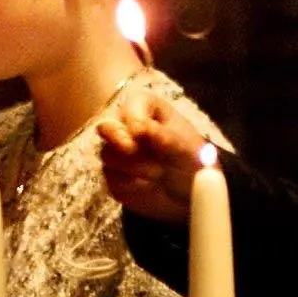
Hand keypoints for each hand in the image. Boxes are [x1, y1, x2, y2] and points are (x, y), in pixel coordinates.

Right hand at [96, 91, 206, 223]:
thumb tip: (145, 130)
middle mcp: (125, 126)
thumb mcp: (187, 147)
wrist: (190, 190)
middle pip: (106, 126)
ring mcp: (115, 151)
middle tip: (130, 150)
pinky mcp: (113, 175)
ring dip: (133, 166)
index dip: (133, 119)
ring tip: (159, 174)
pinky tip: (148, 186)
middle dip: (117, 139)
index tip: (141, 133)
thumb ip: (167, 137)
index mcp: (146, 108)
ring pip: (107, 155)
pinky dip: (129, 184)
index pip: (130, 106)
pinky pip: (110, 178)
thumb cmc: (191, 158)